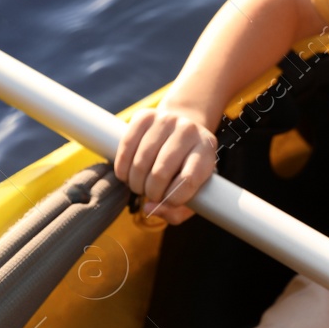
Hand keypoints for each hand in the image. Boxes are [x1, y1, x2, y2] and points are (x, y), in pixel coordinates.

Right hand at [113, 102, 217, 224]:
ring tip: (139, 185)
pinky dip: (122, 167)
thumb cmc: (187, 167)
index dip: (173, 199)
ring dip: (135, 182)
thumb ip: (176, 211)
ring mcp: (166, 120)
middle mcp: (189, 131)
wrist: (182, 128)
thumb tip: (149, 208)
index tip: (167, 202)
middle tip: (150, 194)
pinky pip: (127, 145)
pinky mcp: (145, 116)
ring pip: (141, 161)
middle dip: (151, 192)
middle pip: (161, 172)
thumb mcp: (194, 190)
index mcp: (206, 150)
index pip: (189, 180)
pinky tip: (126, 174)